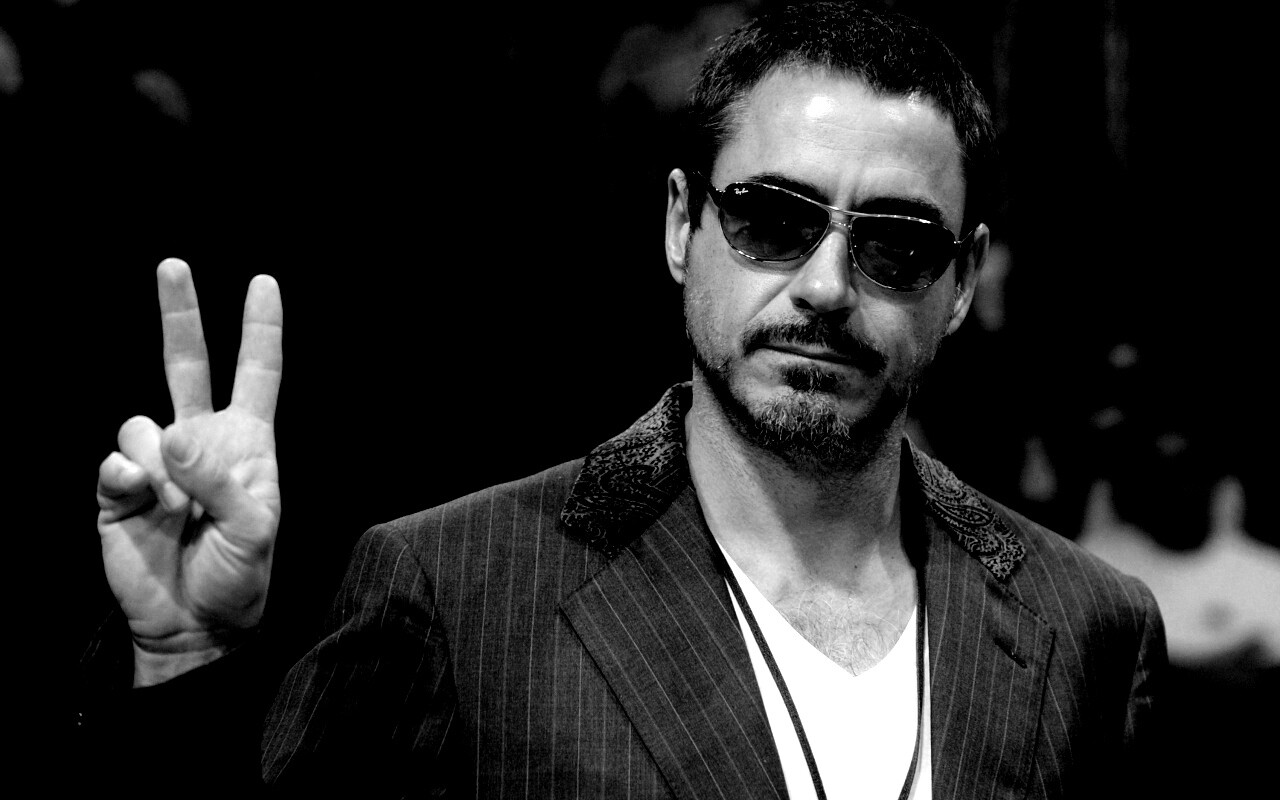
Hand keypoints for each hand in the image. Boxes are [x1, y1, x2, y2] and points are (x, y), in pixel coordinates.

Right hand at [96, 259, 282, 685]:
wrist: (193, 622)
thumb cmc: (239, 575)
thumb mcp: (253, 530)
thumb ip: (219, 480)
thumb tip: (171, 436)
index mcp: (246, 443)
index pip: (257, 374)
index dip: (261, 330)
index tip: (264, 283)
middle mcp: (200, 440)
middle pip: (187, 364)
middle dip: (181, 314)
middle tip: (173, 265)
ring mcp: (156, 461)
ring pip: (142, 424)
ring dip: (159, 465)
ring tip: (176, 508)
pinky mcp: (119, 488)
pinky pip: (115, 462)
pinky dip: (128, 480)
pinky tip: (142, 505)